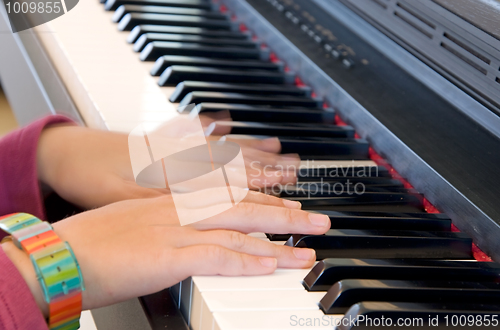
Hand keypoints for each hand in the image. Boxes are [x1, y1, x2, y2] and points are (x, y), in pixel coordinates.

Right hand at [2, 192, 329, 314]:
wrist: (60, 254)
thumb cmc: (93, 244)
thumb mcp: (138, 224)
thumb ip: (170, 227)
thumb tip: (192, 239)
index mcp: (173, 202)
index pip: (228, 196)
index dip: (262, 200)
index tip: (287, 204)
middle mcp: (179, 210)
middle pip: (243, 207)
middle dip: (283, 214)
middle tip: (315, 220)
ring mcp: (175, 230)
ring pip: (238, 230)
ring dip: (276, 240)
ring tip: (306, 249)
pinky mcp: (167, 254)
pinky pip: (216, 256)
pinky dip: (246, 261)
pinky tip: (269, 265)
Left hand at [37, 122, 298, 208]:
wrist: (65, 153)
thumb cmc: (90, 181)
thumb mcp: (125, 201)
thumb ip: (166, 203)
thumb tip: (202, 210)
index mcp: (173, 175)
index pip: (229, 188)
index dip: (263, 198)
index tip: (290, 205)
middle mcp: (180, 156)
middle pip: (236, 167)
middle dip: (271, 175)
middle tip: (299, 181)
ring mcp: (175, 146)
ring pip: (224, 149)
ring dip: (254, 152)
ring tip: (282, 153)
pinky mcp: (166, 139)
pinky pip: (201, 134)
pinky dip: (221, 131)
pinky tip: (231, 126)